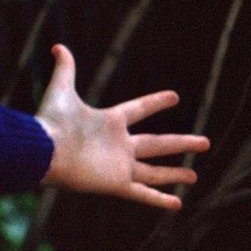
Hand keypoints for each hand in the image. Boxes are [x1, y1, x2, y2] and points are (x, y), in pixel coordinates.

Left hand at [35, 44, 209, 209]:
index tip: (175, 97)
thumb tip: (58, 46)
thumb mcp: (61, 91)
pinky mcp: (115, 183)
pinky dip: (159, 200)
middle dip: (181, 142)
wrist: (44, 150)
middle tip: (206, 142)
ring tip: (195, 176)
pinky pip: (142, 193)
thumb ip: (64, 69)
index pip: (138, 110)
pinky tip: (177, 204)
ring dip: (174, 174)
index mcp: (109, 122)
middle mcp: (118, 145)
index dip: (155, 102)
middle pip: (157, 143)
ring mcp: (118, 166)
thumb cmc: (52, 122)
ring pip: (154, 172)